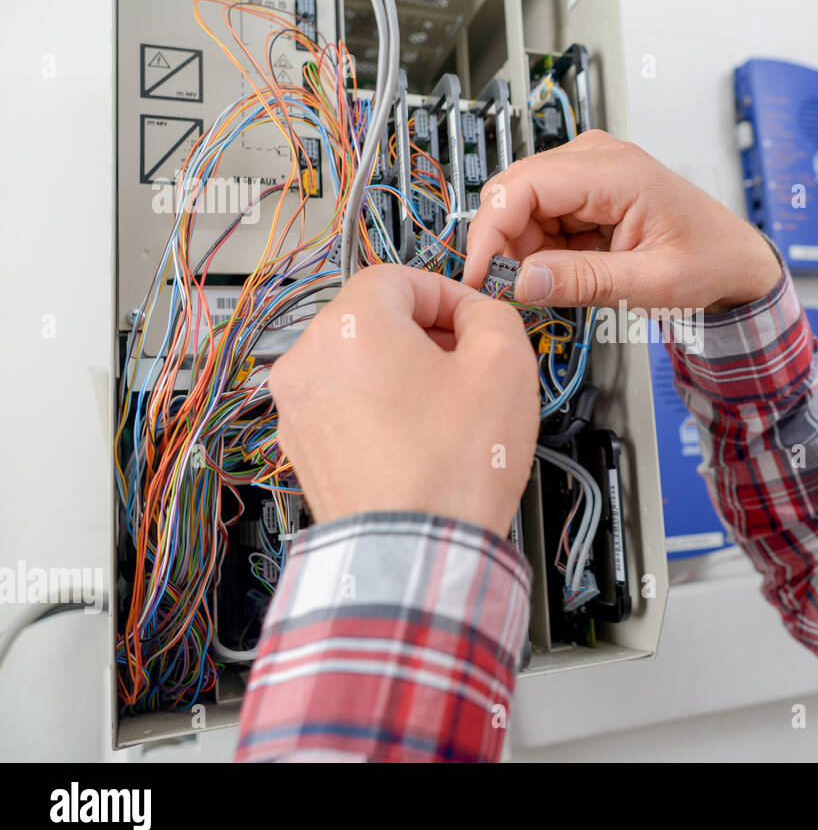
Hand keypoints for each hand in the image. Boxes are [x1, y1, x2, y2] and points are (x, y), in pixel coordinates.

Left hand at [268, 265, 538, 535]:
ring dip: (404, 375)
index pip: (400, 276)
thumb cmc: (450, 469)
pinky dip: (382, 414)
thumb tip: (478, 314)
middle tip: (469, 365)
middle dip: (426, 336)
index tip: (475, 319)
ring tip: (448, 412)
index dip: (449, 294)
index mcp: (348, 324)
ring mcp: (299, 410)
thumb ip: (492, 313)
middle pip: (374, 319)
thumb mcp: (506, 363)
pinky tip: (423, 442)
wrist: (415, 552)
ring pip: (359, 366)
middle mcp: (307, 361)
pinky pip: (348, 410)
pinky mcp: (304, 451)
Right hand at [463, 130, 781, 311]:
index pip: (524, 186)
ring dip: (524, 250)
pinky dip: (541, 249)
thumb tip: (522, 281)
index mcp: (617, 171)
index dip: (490, 231)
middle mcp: (597, 158)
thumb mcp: (651, 284)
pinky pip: (540, 215)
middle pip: (514, 192)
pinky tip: (569, 270)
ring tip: (562, 283)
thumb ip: (585, 282)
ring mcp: (589, 169)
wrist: (734, 258)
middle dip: (503, 244)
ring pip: (522, 206)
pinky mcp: (585, 188)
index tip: (478, 276)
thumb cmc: (708, 261)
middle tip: (515, 291)